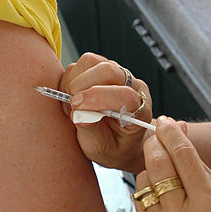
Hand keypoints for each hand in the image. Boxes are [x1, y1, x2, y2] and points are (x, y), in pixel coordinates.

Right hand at [60, 53, 152, 171]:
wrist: (120, 139)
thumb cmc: (114, 146)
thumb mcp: (102, 149)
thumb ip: (91, 131)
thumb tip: (77, 113)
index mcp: (140, 108)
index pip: (125, 94)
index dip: (98, 97)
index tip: (77, 107)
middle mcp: (132, 85)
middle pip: (107, 70)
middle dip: (82, 86)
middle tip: (72, 107)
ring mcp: (117, 73)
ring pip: (91, 62)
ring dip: (74, 82)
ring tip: (73, 105)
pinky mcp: (102, 67)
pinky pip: (81, 64)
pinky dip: (70, 79)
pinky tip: (73, 97)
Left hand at [135, 117, 210, 211]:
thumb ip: (200, 164)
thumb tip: (180, 132)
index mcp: (208, 205)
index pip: (183, 155)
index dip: (171, 132)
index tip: (167, 120)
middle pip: (157, 163)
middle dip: (155, 141)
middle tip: (157, 132)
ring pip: (144, 179)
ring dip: (151, 166)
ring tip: (165, 168)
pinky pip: (140, 198)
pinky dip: (148, 187)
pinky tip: (161, 189)